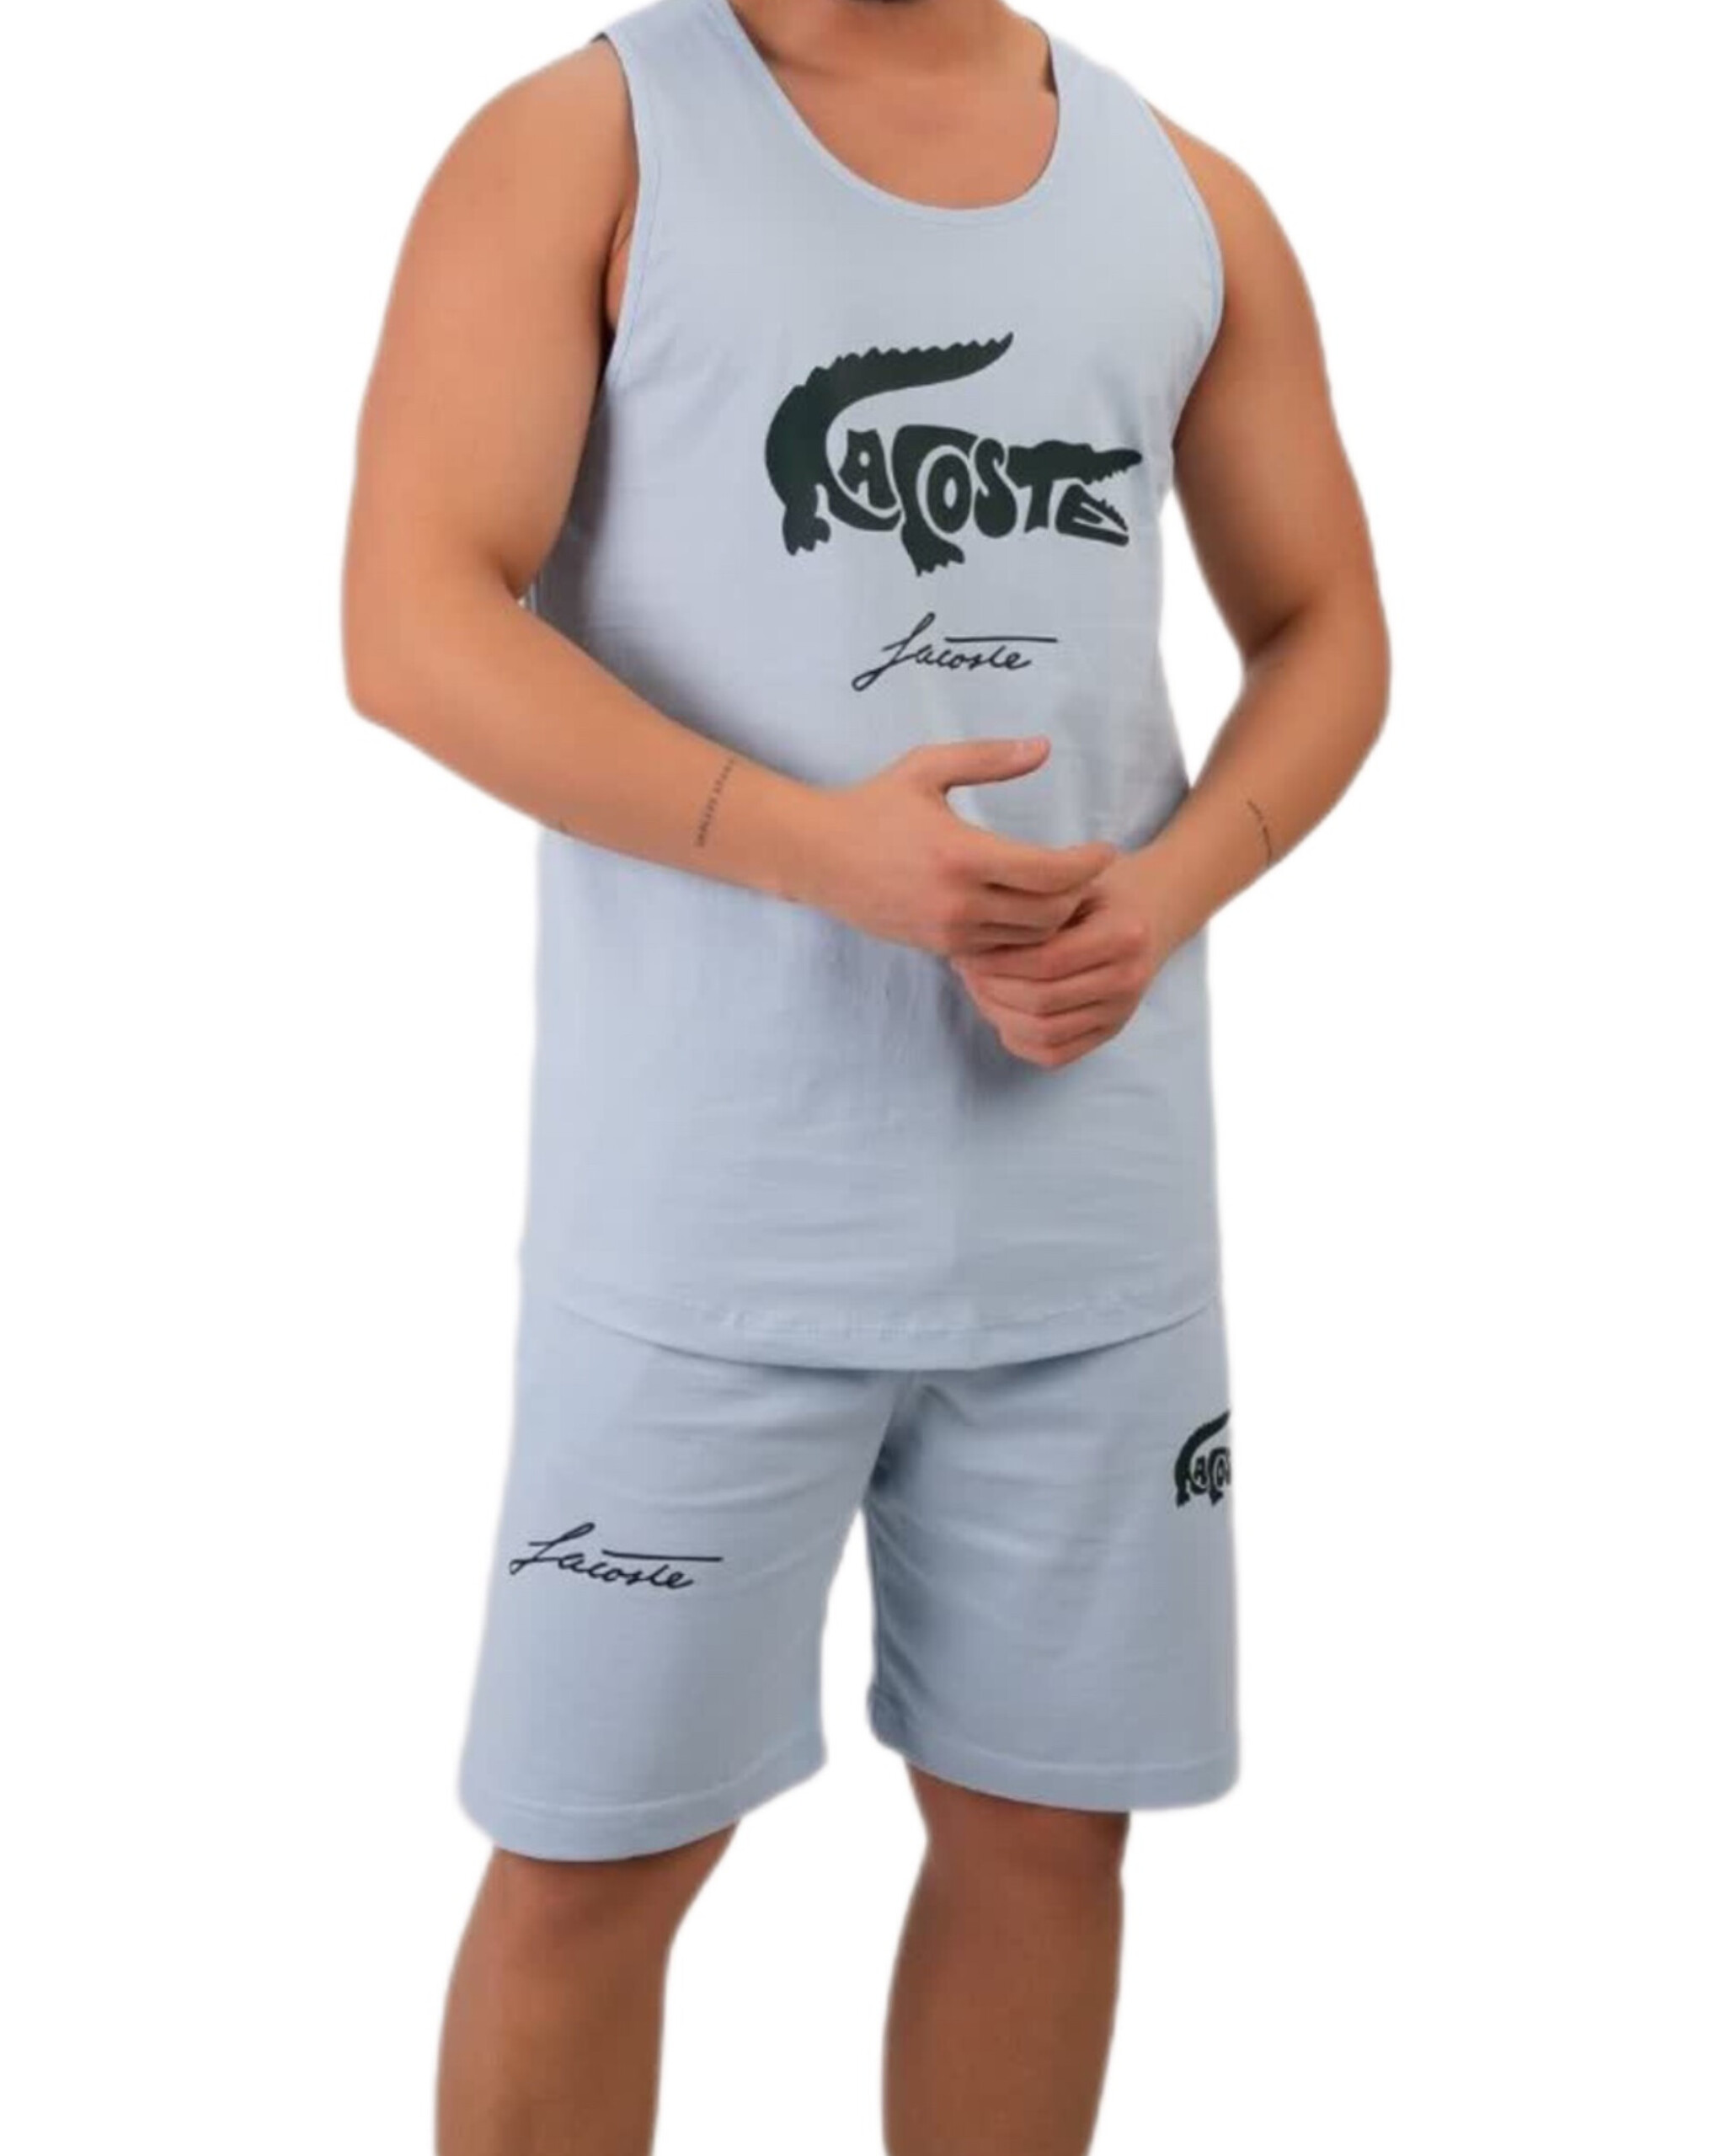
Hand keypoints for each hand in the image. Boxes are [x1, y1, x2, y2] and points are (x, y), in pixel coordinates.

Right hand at [794, 736, 1116, 956]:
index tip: (1106, 850)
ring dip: (1055, 919)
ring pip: (1029, 939)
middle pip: (1049, 913)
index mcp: (961, 854)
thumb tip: (1044, 747)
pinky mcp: (938, 948)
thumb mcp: (927, 767)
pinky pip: (1001, 951)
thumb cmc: (872, 805)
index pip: (1049, 872)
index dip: (1088, 864)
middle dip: (1079, 894)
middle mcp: (957, 902)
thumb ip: (989, 758)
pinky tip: (1029, 911)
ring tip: (1067, 893)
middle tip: (1091, 873)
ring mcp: (948, 932)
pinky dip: (1023, 936)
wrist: (815, 857)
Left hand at [950, 850, 1172, 1067]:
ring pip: (1045, 1033)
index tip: (966, 949)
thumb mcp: (1075, 884)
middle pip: (1042, 1001)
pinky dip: (1019, 1040)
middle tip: (965, 970)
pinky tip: (1000, 1014)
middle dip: (992, 989)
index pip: (1047, 961)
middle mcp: (1129, 979)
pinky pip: (1056, 1054)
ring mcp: (1122, 1011)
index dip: (998, 961)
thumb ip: (1038, 910)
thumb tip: (977, 941)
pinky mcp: (1111, 1031)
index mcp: (1124, 935)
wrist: (1152, 911)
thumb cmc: (1102, 892)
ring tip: (978, 988)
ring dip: (1000, 1016)